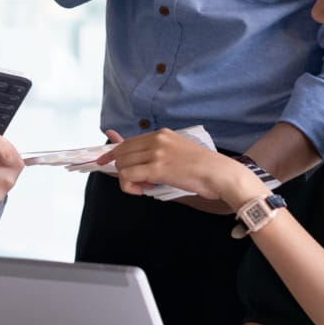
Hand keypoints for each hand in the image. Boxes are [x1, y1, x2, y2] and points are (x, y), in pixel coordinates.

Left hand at [108, 129, 259, 206]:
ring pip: (123, 165)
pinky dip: (131, 186)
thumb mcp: (177, 153)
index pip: (128, 141)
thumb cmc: (203, 168)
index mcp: (162, 134)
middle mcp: (157, 139)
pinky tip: (143, 190)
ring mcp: (156, 152)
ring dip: (129, 180)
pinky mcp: (157, 168)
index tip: (103, 161)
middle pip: (122, 153)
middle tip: (138, 183)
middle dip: (123, 170)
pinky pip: (129, 176)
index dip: (113, 152)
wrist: (220, 174)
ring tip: (145, 187)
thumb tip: (135, 163)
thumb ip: (156, 154)